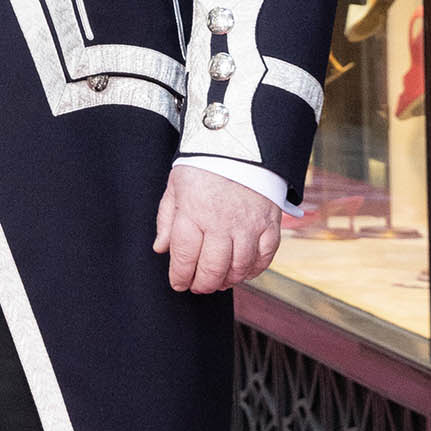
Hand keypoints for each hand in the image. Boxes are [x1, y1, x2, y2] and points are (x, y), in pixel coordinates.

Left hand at [153, 163, 283, 293]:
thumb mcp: (175, 187)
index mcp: (193, 213)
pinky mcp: (269, 224)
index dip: (179, 276)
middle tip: (197, 286)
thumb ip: (167, 219)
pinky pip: (264, 258)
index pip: (184, 256)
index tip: (178, 283)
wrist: (240, 144)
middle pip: (212, 269)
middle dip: (202, 284)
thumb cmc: (203, 166)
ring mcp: (248, 225)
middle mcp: (221, 223)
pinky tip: (242, 272)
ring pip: (238, 268)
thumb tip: (161, 249)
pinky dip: (253, 271)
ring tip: (218, 281)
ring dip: (226, 281)